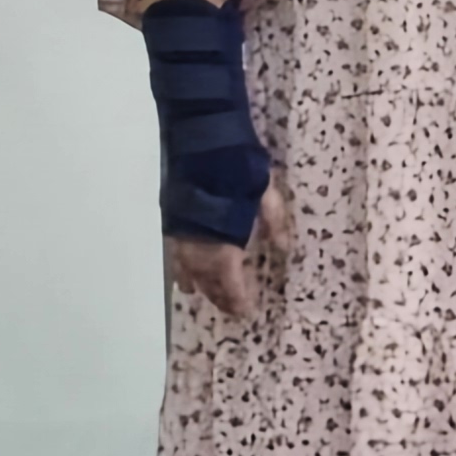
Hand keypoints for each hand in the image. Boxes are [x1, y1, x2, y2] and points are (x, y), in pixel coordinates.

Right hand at [168, 177, 293, 317]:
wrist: (203, 143)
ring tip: (208, 296)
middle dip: (220, 297)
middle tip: (230, 309)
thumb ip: (275, 224)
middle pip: (208, 282)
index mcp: (225, 245)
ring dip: (201, 287)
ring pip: (190, 273)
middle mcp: (200, 248)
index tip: (244, 312)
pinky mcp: (173, 223)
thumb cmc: (239, 169)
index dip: (237, 299)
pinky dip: (182, 272)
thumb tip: (283, 249)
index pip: (230, 283)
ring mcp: (183, 237)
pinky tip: (185, 279)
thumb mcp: (268, 194)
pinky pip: (175, 258)